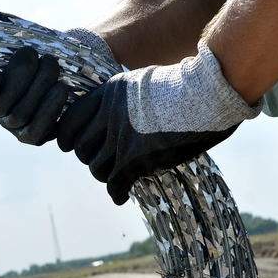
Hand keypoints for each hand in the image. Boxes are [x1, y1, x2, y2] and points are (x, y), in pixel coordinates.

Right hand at [0, 0, 116, 144]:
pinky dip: (50, 111)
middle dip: (18, 78)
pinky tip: (60, 89)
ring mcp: (15, 125)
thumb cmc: (19, 40)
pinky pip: (39, 132)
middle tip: (33, 54)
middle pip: (0, 108)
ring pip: (21, 116)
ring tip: (50, 64)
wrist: (54, 54)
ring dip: (39, 87)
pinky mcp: (38, 132)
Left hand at [53, 39, 261, 204]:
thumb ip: (122, 98)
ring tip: (116, 177)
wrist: (210, 93)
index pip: (70, 120)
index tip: (72, 145)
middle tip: (101, 162)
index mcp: (108, 93)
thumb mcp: (143, 82)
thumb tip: (111, 115)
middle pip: (80, 147)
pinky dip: (116, 193)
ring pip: (96, 167)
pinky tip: (121, 196)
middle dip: (88, 157)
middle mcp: (110, 115)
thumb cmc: (185, 86)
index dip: (68, 137)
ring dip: (104, 175)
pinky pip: (115, 184)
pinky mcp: (137, 159)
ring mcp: (122, 137)